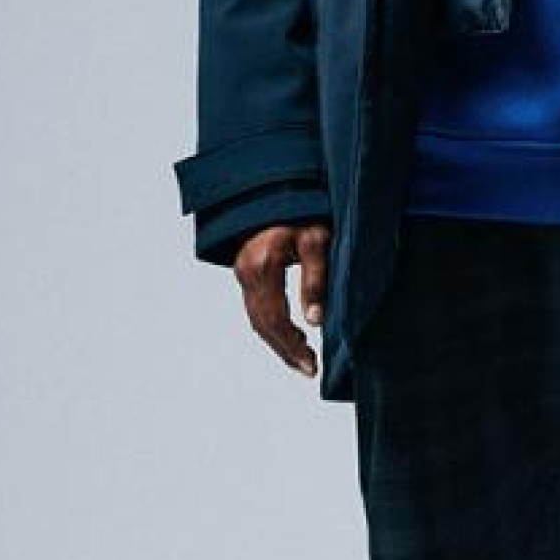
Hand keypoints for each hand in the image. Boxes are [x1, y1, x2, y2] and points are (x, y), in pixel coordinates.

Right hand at [234, 218, 332, 376]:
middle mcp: (246, 271)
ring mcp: (243, 272)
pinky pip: (257, 308)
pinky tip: (293, 336)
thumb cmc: (303, 210)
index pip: (274, 319)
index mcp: (262, 265)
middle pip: (263, 324)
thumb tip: (315, 321)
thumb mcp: (317, 240)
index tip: (312, 366)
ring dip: (279, 342)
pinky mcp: (247, 272)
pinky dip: (273, 327)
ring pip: (257, 319)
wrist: (279, 189)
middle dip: (286, 350)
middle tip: (310, 369)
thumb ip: (316, 279)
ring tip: (304, 359)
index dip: (292, 346)